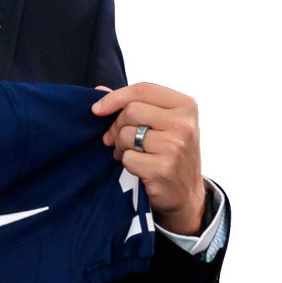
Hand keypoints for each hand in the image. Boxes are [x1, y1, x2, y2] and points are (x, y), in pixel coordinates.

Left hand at [91, 82, 205, 235]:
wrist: (184, 193)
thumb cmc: (166, 152)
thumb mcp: (159, 123)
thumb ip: (132, 104)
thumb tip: (98, 90)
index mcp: (185, 105)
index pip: (143, 89)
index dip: (114, 97)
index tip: (97, 110)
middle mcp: (184, 124)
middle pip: (131, 111)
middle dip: (116, 126)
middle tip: (115, 140)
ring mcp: (176, 146)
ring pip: (126, 134)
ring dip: (120, 147)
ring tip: (128, 154)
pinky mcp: (164, 168)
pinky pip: (128, 158)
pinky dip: (126, 163)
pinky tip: (138, 168)